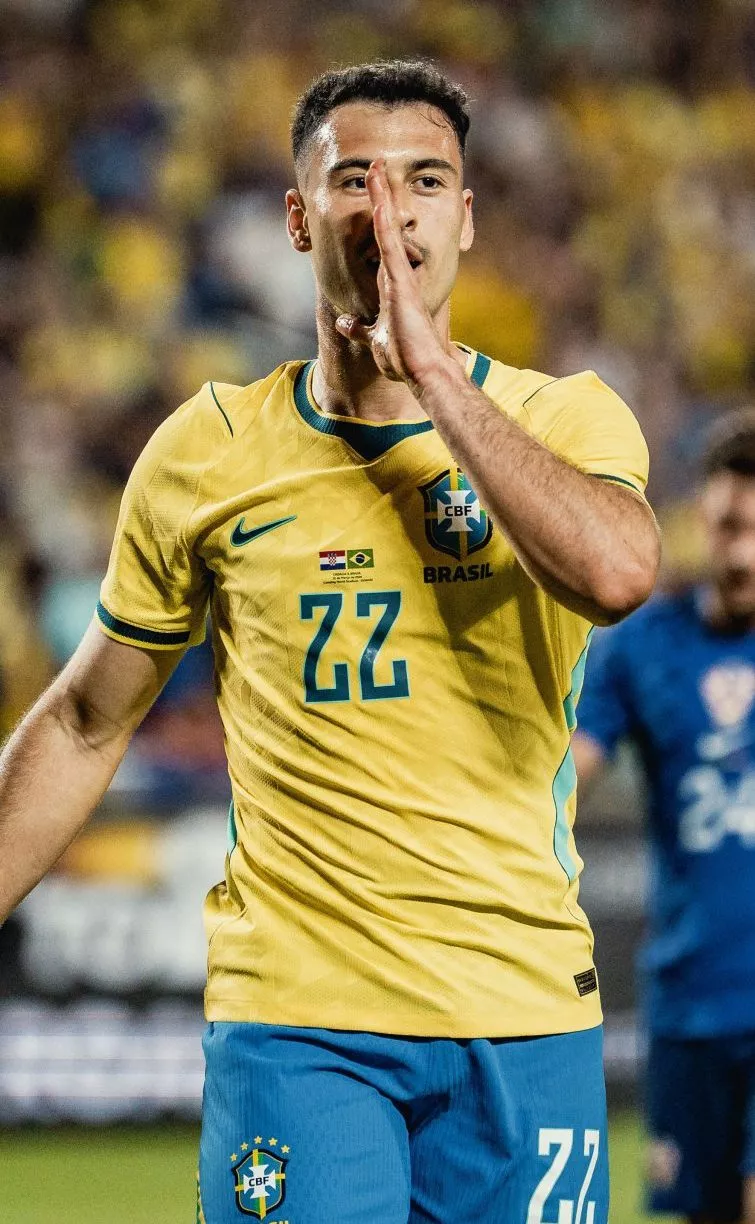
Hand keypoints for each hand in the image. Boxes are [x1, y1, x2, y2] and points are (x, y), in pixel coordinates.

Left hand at [334, 160, 445, 383]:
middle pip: (386, 227)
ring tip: (375, 166)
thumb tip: (343, 322)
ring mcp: (400, 276)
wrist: (422, 371)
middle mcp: (397, 275)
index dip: (376, 219)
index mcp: (390, 285)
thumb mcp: (373, 338)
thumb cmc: (403, 358)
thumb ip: (358, 327)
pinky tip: (378, 201)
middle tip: (375, 166)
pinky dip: (384, 223)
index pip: (379, 244)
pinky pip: (390, 246)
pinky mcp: (401, 283)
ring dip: (381, 197)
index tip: (370, 196)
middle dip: (381, 196)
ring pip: (388, 228)